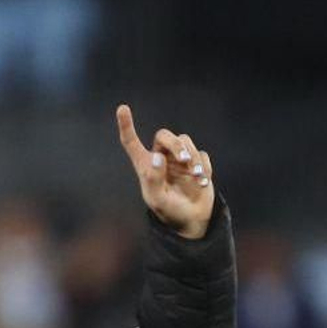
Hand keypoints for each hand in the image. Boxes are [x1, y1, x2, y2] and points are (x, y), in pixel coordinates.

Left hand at [115, 104, 214, 239]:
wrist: (190, 219)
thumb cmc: (168, 210)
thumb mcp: (157, 199)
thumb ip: (154, 179)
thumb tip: (157, 157)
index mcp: (145, 166)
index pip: (132, 142)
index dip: (126, 125)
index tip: (122, 108)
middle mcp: (161, 158)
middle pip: (165, 135)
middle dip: (176, 145)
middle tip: (183, 161)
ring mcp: (179, 160)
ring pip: (186, 142)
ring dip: (192, 157)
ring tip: (196, 177)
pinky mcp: (197, 163)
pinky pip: (202, 155)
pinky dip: (204, 167)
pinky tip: (202, 183)